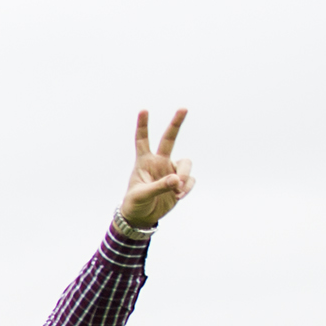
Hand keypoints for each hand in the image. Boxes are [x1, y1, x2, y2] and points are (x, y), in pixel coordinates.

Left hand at [117, 109, 192, 230]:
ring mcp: (171, 171)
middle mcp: (159, 162)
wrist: (142, 217)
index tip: (144, 110)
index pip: (142, 140)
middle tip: (183, 108)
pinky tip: (179, 196)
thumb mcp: (142, 195)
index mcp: (144, 162)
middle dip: (176, 123)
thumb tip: (177, 179)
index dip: (143, 125)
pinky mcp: (180, 183)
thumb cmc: (135, 204)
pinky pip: (190, 180)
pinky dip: (187, 187)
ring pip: (186, 163)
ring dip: (185, 175)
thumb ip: (159, 186)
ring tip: (177, 190)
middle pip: (169, 139)